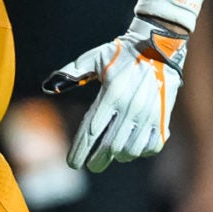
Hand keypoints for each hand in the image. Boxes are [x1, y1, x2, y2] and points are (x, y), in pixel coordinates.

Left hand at [43, 17, 187, 171]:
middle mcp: (131, 107)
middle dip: (97, 160)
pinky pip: (152, 145)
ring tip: (111, 155)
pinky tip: (132, 148)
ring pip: (131, 150)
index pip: (91, 131)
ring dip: (118, 156)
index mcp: (112, 93)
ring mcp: (149, 114)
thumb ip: (73, 73)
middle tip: (91, 166)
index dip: (80, 151)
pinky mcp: (163, 117)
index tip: (73, 163)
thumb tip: (49, 85)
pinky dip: (141, 151)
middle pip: (110, 146)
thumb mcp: (95, 58)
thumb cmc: (122, 53)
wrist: (160, 46)